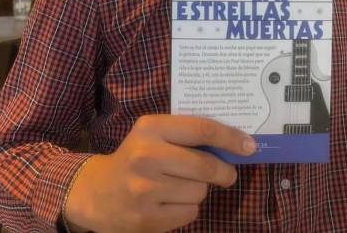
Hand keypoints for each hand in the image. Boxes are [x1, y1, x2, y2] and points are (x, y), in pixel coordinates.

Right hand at [64, 114, 255, 232]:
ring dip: (200, 190)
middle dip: (224, 171)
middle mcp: (146, 155)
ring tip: (180, 186)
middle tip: (227, 174)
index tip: (250, 146)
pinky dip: (188, 208)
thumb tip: (234, 143)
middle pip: (206, 165)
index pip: (201, 129)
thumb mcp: (154, 134)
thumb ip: (186, 134)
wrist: (97, 192)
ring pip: (200, 191)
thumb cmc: (135, 157)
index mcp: (150, 128)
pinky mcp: (146, 218)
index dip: (230, 138)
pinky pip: (190, 213)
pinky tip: (170, 202)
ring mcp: (145, 189)